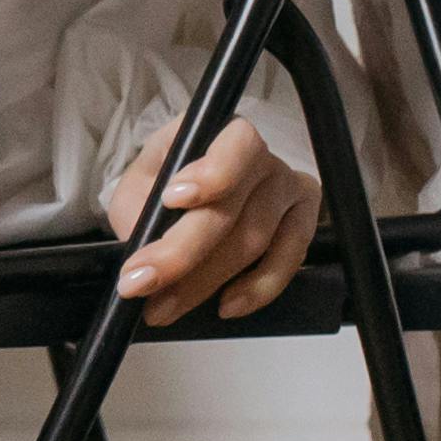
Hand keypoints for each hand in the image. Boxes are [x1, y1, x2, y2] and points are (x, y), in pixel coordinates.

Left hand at [102, 114, 319, 325]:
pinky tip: (225, 304)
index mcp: (223, 133)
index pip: (236, 145)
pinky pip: (288, 261)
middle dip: (181, 253)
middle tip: (140, 283)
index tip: (171, 199)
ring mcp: (287, 190)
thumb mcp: (137, 186)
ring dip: (203, 283)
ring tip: (161, 307)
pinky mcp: (303, 222)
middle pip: (232, 210)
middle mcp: (263, 159)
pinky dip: (256, 289)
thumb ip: (137, 206)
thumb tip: (140, 241)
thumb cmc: (163, 186)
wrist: (185, 200)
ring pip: (253, 243)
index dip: (212, 173)